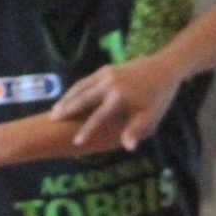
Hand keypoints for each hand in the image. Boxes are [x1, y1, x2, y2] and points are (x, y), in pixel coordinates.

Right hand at [54, 59, 178, 150]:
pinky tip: (67, 99)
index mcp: (120, 96)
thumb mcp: (150, 117)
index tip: (76, 141)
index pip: (99, 116)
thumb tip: (127, 147)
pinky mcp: (105, 69)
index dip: (87, 130)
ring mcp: (106, 74)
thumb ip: (136, 131)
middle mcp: (109, 83)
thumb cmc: (158, 97)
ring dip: (67, 98)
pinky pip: (85, 81)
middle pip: (83, 98)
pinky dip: (74, 90)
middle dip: (67, 109)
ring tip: (54, 110)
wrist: (164, 68)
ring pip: (80, 87)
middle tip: (52, 120)